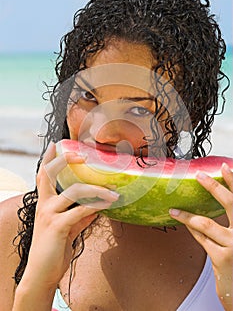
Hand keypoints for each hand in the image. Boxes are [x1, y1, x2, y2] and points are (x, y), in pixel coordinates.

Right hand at [21, 141, 118, 288]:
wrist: (42, 275)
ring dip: (97, 189)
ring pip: (74, 191)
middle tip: (83, 154)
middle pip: (49, 174)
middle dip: (65, 159)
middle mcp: (44, 205)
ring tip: (114, 192)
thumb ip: (80, 216)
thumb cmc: (54, 250)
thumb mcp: (68, 229)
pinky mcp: (58, 227)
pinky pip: (80, 211)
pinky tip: (107, 206)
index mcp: (44, 203)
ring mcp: (49, 215)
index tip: (56, 144)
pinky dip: (96, 206)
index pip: (43, 175)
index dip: (48, 159)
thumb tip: (97, 207)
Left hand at [169, 162, 232, 310]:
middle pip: (230, 204)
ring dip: (187, 216)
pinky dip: (192, 230)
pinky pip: (201, 238)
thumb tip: (216, 199)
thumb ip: (230, 221)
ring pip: (206, 224)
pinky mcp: (222, 258)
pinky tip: (184, 223)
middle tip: (199, 176)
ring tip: (174, 210)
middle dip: (213, 187)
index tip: (225, 166)